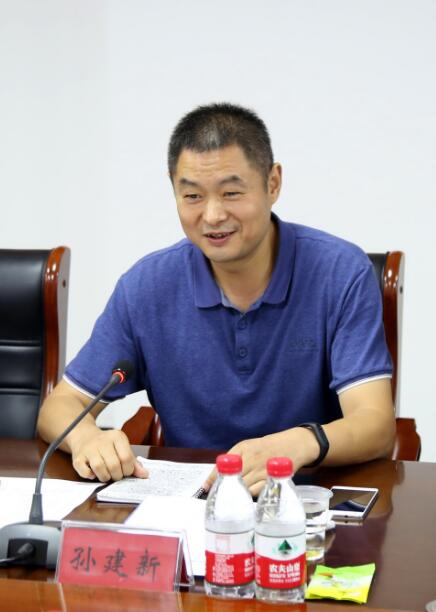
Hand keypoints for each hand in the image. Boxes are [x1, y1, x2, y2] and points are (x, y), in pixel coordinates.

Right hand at [71, 429, 148, 481]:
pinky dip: (90, 476)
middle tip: (116, 475)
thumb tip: (145, 475)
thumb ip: (133, 462)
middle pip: (114, 465)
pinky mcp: (77, 457)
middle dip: (117, 475)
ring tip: (106, 475)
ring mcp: (89, 449)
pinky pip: (85, 472)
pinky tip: (93, 473)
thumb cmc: (107, 446)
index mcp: (117, 437)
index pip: (126, 457)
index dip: (128, 470)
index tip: (126, 471)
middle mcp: (102, 441)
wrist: (84, 436)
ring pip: (99, 468)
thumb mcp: (122, 448)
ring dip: (105, 477)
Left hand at [203, 428, 318, 495]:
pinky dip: (250, 496)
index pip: (224, 465)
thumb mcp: (247, 446)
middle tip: (218, 499)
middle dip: (224, 489)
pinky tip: (247, 499)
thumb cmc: (266, 447)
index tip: (205, 488)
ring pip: (244, 487)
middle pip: (232, 478)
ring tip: (231, 502)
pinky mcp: (272, 479)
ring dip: (236, 495)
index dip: (213, 477)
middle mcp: (252, 458)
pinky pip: (257, 492)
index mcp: (243, 448)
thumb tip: (213, 477)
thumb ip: (232, 459)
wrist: (293, 445)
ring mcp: (262, 469)